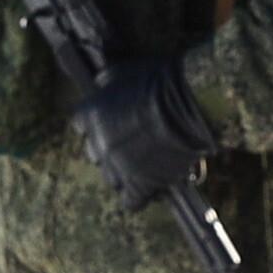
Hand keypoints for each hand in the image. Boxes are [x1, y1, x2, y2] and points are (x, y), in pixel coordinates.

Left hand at [76, 53, 216, 204]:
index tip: (113, 121)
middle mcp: (99, 143)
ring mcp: (118, 166)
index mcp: (90, 115)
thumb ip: (109, 83)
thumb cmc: (162, 80)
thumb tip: (103, 85)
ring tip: (146, 164)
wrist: (190, 103)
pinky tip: (151, 188)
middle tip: (133, 141)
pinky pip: (131, 201)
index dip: (99, 123)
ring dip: (125, 171)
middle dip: (111, 148)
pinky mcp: (140, 185)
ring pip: (112, 178)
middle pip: (96, 153)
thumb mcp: (125, 71)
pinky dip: (140, 196)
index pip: (82, 125)